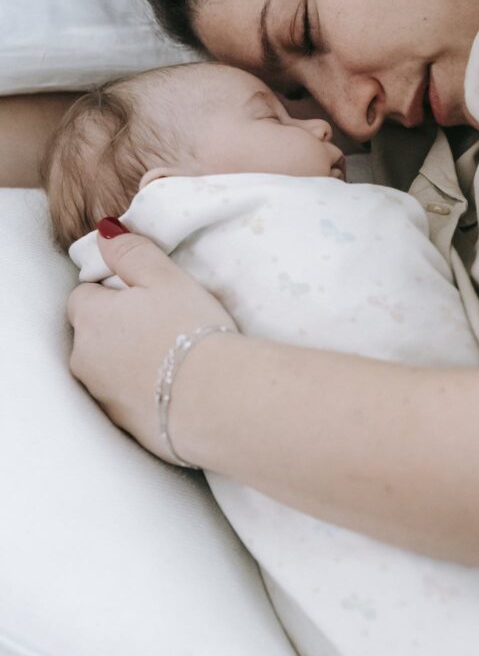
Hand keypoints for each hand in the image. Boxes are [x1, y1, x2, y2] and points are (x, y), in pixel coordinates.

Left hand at [68, 227, 236, 464]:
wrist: (218, 401)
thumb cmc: (192, 331)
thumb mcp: (166, 278)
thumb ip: (131, 252)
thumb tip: (104, 231)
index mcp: (91, 318)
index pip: (83, 296)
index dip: (113, 293)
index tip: (146, 297)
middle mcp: (85, 359)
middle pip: (92, 334)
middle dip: (118, 327)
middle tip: (164, 323)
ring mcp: (102, 395)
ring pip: (107, 367)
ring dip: (128, 359)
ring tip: (173, 356)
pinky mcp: (122, 424)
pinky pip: (126, 397)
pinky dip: (142, 389)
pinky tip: (174, 386)